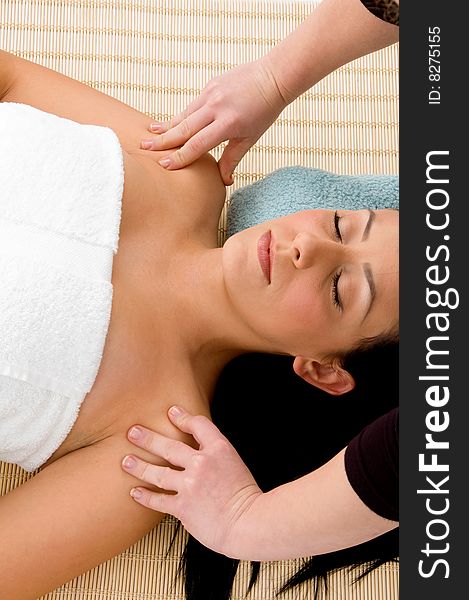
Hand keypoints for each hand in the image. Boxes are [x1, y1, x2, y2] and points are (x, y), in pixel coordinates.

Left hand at [121, 406, 262, 555]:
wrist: (249, 523)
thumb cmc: (245, 496)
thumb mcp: (235, 463)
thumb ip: (215, 455)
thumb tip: (196, 451)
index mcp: (219, 449)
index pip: (198, 425)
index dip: (183, 417)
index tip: (171, 412)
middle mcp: (202, 463)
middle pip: (169, 446)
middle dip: (148, 438)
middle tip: (132, 431)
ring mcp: (190, 485)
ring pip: (158, 472)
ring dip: (139, 466)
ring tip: (125, 460)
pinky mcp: (182, 507)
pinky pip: (158, 500)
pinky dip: (145, 496)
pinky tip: (135, 492)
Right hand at [141, 57, 287, 184]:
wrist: (273, 77)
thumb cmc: (264, 111)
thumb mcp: (250, 138)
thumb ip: (232, 158)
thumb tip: (224, 180)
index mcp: (228, 124)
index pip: (197, 145)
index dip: (180, 157)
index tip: (164, 164)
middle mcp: (216, 107)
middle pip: (183, 128)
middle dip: (163, 140)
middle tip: (144, 148)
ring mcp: (211, 94)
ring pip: (184, 115)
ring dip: (166, 126)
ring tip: (150, 134)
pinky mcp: (210, 85)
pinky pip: (192, 105)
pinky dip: (181, 116)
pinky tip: (170, 123)